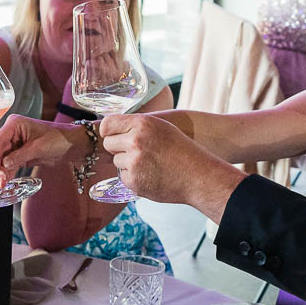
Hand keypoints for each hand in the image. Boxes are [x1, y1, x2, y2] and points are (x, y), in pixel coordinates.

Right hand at [0, 115, 80, 182]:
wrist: (72, 145)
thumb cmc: (59, 138)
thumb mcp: (38, 147)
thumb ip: (20, 156)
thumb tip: (4, 165)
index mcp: (14, 125)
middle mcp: (12, 133)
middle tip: (1, 178)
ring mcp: (15, 144)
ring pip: (1, 160)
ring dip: (1, 171)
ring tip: (3, 183)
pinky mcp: (20, 154)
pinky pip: (9, 164)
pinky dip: (7, 172)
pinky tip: (6, 180)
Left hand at [99, 113, 233, 207]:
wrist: (197, 176)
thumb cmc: (181, 150)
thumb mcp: (161, 127)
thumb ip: (136, 126)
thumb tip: (111, 129)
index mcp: (142, 124)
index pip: (107, 124)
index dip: (108, 131)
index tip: (111, 135)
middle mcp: (135, 141)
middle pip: (108, 144)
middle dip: (118, 148)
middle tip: (138, 152)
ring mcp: (134, 161)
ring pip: (116, 161)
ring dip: (128, 164)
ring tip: (150, 164)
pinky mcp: (133, 180)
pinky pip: (123, 177)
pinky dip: (134, 178)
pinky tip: (150, 175)